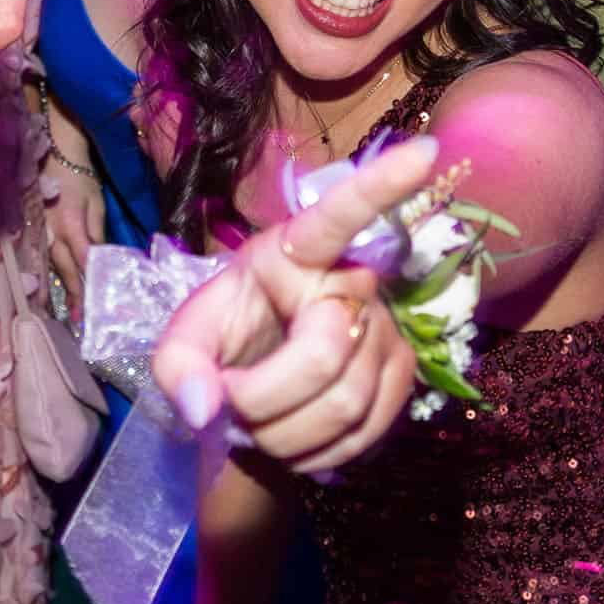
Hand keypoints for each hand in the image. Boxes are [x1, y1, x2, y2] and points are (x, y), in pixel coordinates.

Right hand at [39, 120, 105, 320]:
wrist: (52, 158)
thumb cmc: (79, 179)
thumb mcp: (95, 204)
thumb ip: (97, 232)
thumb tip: (104, 260)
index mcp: (69, 225)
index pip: (82, 259)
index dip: (90, 282)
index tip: (98, 304)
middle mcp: (50, 235)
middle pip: (65, 272)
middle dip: (76, 297)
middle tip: (83, 323)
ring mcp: (39, 237)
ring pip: (53, 271)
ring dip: (64, 293)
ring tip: (72, 317)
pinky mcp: (35, 237)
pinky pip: (45, 263)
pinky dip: (54, 279)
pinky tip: (58, 295)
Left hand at [153, 138, 435, 474]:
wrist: (257, 380)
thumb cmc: (227, 336)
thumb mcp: (185, 338)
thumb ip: (177, 366)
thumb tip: (203, 410)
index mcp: (299, 248)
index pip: (342, 212)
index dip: (382, 185)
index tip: (425, 150)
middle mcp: (354, 278)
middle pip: (324, 354)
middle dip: (262, 401)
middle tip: (231, 406)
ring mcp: (387, 327)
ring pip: (346, 403)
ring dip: (283, 436)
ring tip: (257, 426)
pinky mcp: (403, 375)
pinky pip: (367, 431)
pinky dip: (318, 453)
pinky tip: (295, 442)